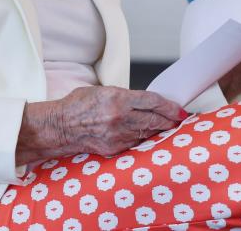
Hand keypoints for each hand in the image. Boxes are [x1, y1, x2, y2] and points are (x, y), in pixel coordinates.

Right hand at [15, 86, 184, 164]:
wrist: (60, 126)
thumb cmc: (78, 105)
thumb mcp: (104, 91)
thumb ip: (126, 96)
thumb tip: (145, 101)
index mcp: (118, 99)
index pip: (153, 102)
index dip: (170, 106)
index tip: (180, 109)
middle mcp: (120, 118)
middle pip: (154, 120)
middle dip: (170, 120)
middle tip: (180, 119)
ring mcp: (117, 135)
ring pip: (147, 133)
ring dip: (159, 130)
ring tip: (168, 127)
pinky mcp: (114, 148)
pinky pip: (135, 143)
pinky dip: (144, 139)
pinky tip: (150, 136)